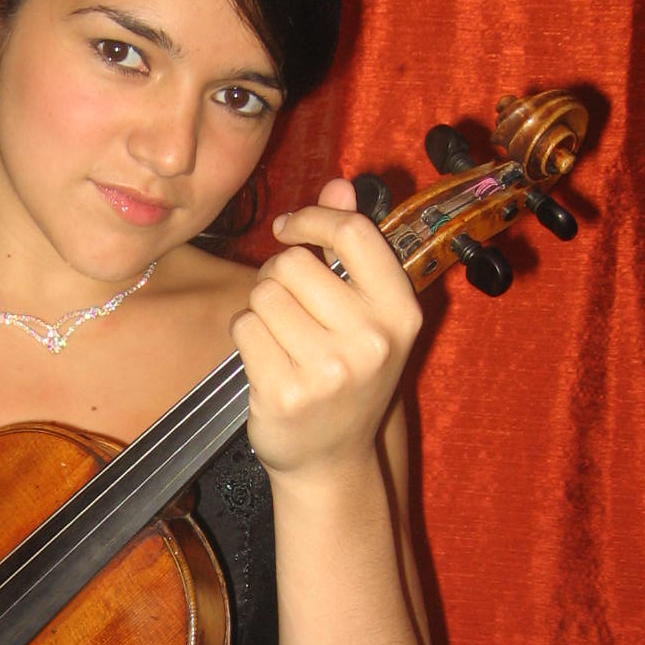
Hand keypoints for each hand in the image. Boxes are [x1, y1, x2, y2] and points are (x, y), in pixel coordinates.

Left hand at [230, 178, 420, 479]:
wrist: (331, 461)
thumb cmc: (347, 377)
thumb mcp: (367, 315)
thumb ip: (353, 248)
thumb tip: (339, 184)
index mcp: (400, 312)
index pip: (353, 234)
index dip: (312, 219)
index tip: (290, 229)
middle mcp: (371, 340)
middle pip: (293, 264)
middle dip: (279, 278)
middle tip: (292, 311)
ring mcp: (328, 371)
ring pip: (263, 294)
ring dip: (261, 309)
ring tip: (282, 339)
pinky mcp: (284, 393)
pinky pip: (243, 328)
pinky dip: (245, 337)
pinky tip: (266, 361)